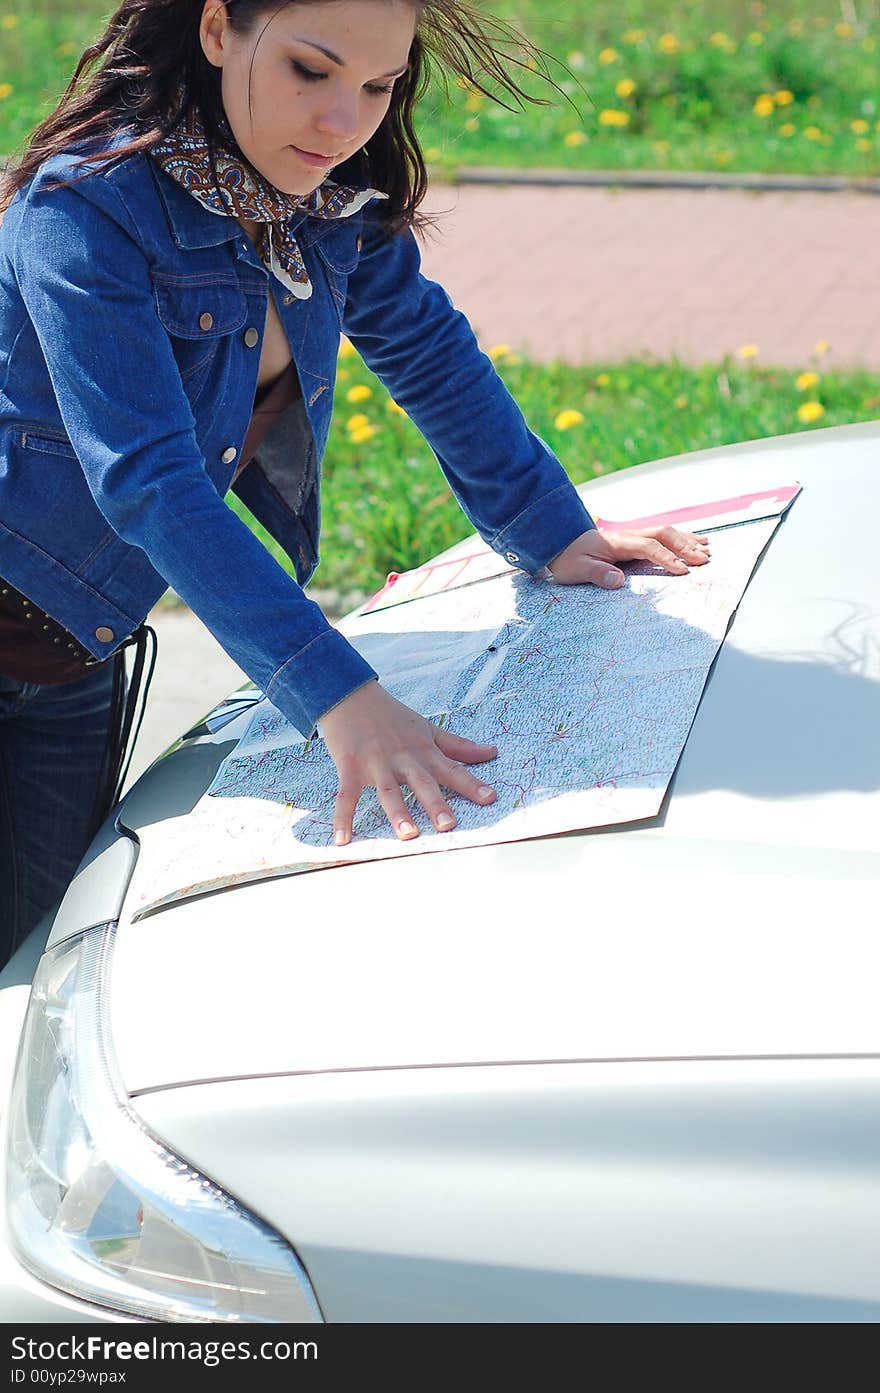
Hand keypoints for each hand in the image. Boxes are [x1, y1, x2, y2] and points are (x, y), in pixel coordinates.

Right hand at [319, 680, 497, 844]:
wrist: (350, 695)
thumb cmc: (391, 716)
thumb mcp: (427, 728)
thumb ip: (458, 745)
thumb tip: (492, 752)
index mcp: (424, 751)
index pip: (452, 769)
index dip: (471, 784)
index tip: (490, 798)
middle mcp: (403, 758)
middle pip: (422, 783)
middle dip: (436, 803)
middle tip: (448, 826)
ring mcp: (376, 763)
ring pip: (389, 791)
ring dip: (398, 812)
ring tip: (408, 834)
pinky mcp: (350, 768)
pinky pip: (346, 796)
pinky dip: (343, 818)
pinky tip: (343, 841)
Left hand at [547, 525, 710, 587]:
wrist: (560, 543)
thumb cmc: (568, 558)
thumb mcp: (577, 569)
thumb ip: (597, 573)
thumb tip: (618, 580)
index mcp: (618, 542)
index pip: (649, 547)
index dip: (667, 558)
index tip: (682, 571)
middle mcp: (629, 536)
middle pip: (663, 535)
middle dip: (685, 547)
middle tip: (704, 560)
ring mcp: (633, 537)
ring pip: (666, 533)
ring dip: (687, 540)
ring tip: (707, 550)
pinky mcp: (635, 541)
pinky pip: (662, 537)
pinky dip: (681, 539)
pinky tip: (695, 542)